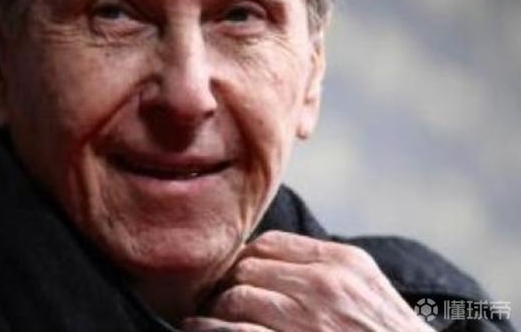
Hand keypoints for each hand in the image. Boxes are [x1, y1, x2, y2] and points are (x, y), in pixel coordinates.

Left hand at [182, 231, 432, 331]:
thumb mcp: (368, 289)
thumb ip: (327, 267)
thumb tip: (273, 259)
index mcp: (343, 262)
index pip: (269, 244)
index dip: (243, 260)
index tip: (233, 276)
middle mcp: (324, 284)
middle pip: (248, 268)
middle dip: (226, 283)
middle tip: (213, 298)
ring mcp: (308, 320)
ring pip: (237, 298)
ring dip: (215, 309)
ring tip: (205, 317)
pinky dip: (212, 330)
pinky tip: (200, 330)